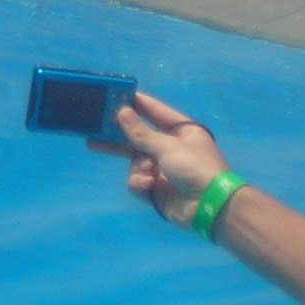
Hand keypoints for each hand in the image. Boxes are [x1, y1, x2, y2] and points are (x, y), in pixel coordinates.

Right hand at [94, 91, 230, 229]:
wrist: (209, 208)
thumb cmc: (194, 168)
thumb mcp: (168, 147)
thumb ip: (141, 132)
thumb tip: (122, 112)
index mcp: (180, 130)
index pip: (153, 110)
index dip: (135, 103)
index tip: (113, 95)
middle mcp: (170, 146)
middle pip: (138, 137)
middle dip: (119, 137)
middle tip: (94, 132)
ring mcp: (162, 169)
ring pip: (135, 161)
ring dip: (138, 167)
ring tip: (148, 174)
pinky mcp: (156, 189)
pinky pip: (137, 181)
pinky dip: (140, 183)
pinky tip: (148, 185)